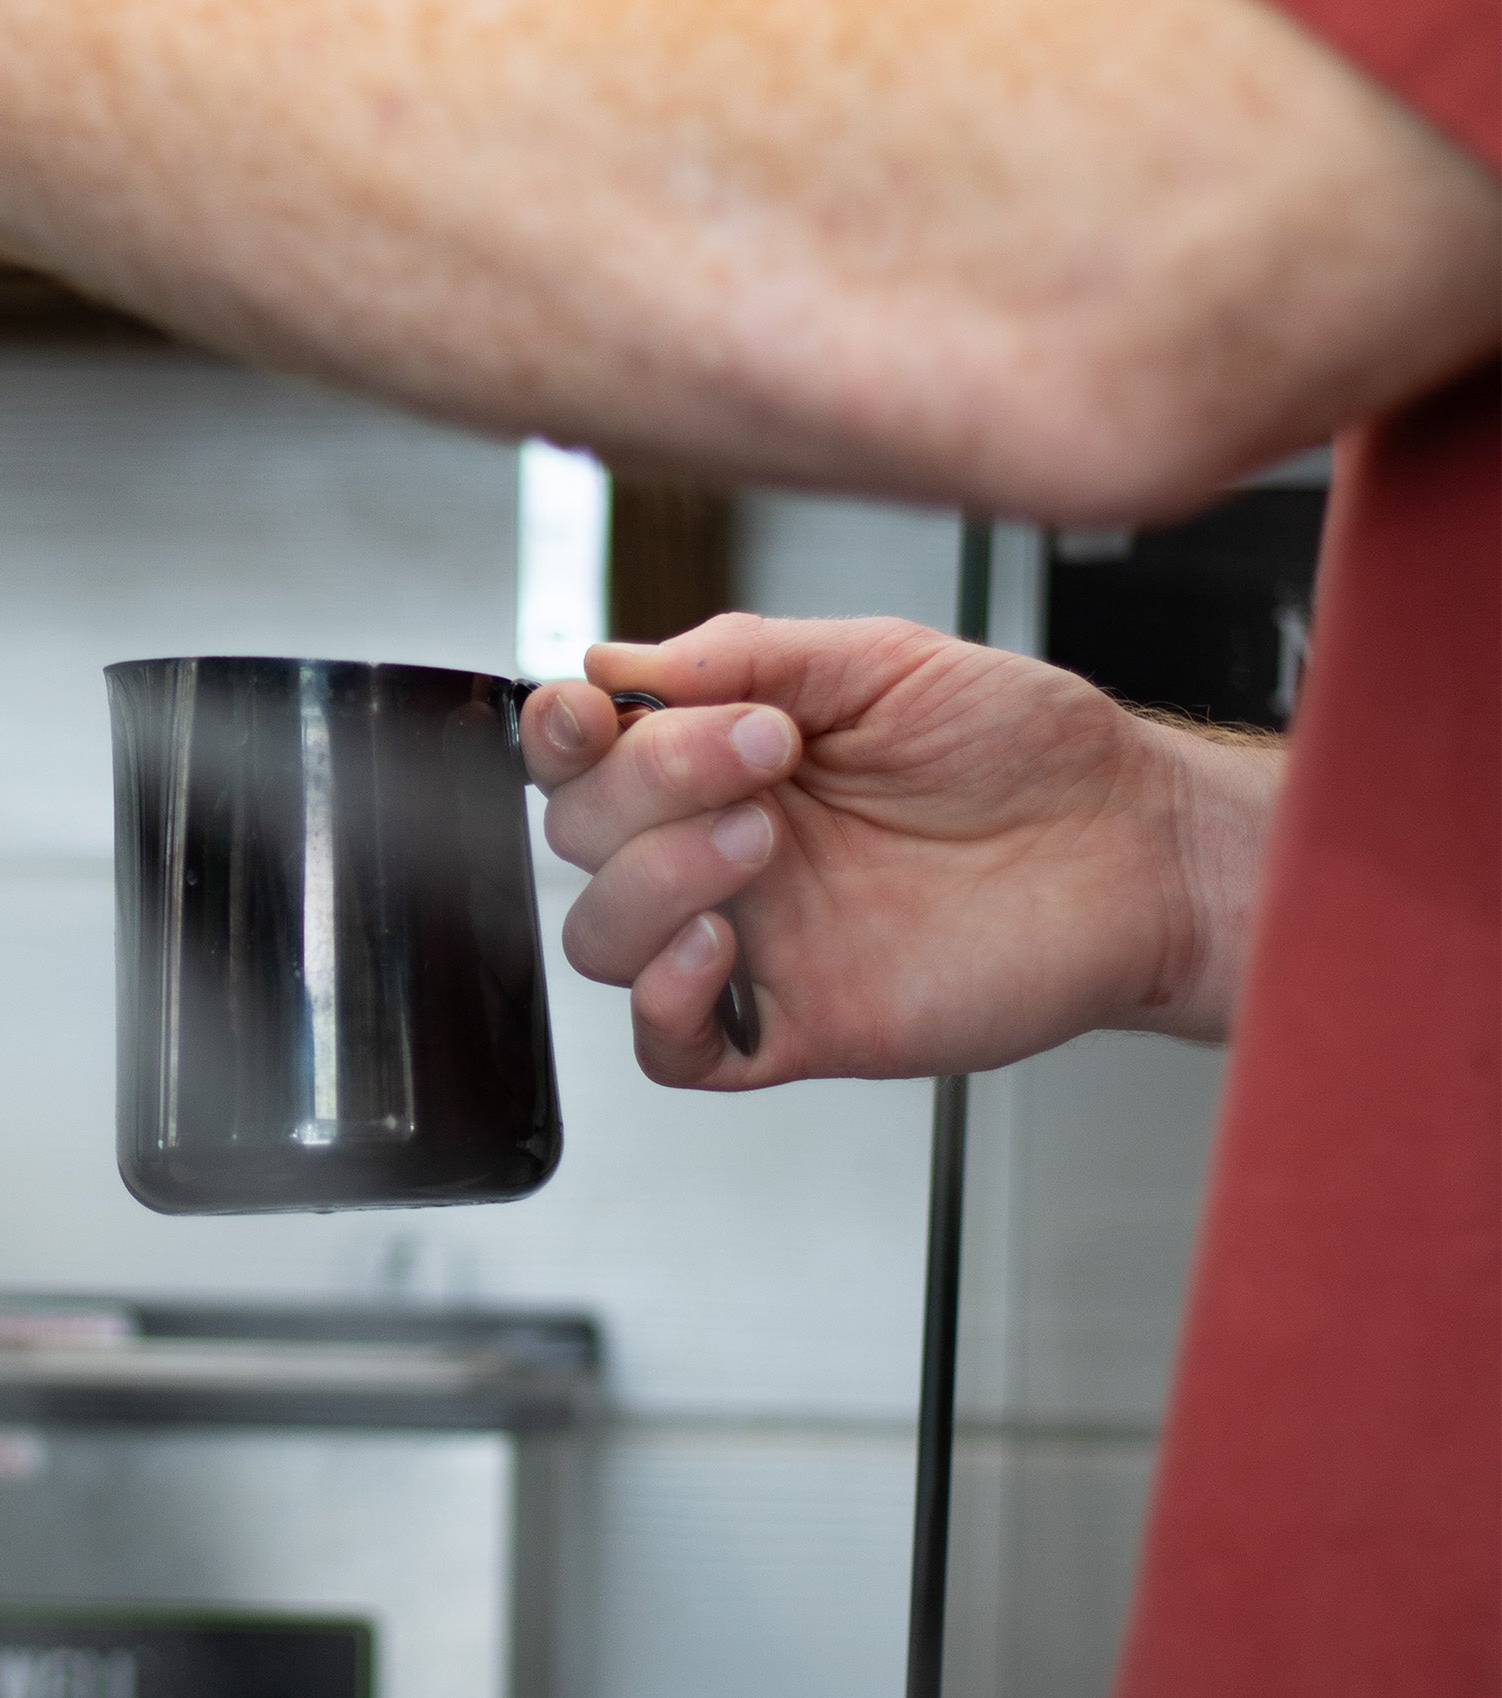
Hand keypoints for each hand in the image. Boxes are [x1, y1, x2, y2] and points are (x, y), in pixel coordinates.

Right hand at [518, 613, 1279, 1088]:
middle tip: (764, 752)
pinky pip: (672, 1045)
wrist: (1135, 846)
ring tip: (763, 839)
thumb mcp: (884, 658)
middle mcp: (720, 846)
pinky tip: (722, 945)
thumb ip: (747, 652)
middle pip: (580, 834)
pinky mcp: (797, 1023)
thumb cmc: (1028, 750)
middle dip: (649, 783)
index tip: (601, 707)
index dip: (562, 730)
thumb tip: (618, 660)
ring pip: (601, 938)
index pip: (582, 753)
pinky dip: (665, 1000)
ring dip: (653, 880)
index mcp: (723, 757)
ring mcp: (753, 939)